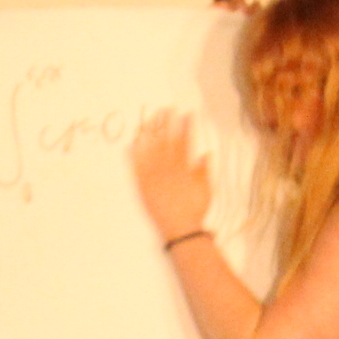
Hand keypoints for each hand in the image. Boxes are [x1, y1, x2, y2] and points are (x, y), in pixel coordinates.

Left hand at [131, 109, 214, 242]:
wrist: (180, 229)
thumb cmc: (194, 211)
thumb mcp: (206, 190)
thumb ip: (203, 170)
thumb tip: (206, 153)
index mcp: (185, 168)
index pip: (186, 142)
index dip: (186, 126)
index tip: (187, 113)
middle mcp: (169, 169)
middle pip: (167, 141)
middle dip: (167, 124)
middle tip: (166, 109)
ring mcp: (155, 176)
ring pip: (152, 150)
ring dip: (151, 134)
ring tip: (149, 120)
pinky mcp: (143, 185)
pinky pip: (137, 166)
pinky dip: (135, 154)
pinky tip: (133, 142)